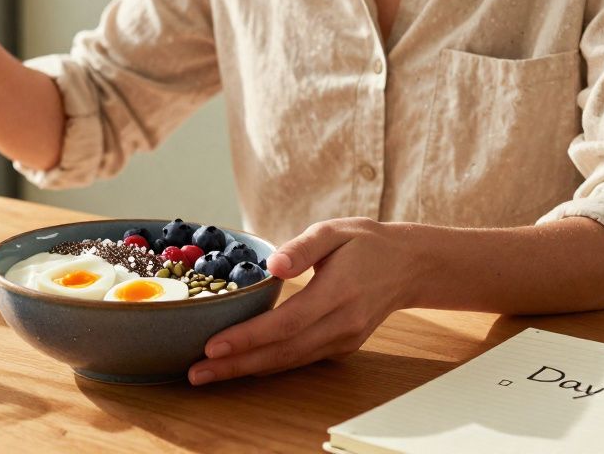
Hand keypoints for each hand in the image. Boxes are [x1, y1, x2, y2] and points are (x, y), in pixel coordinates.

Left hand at [187, 218, 417, 384]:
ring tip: (207, 374)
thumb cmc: (366, 243)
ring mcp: (344, 339)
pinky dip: (268, 364)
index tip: (213, 346)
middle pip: (283, 352)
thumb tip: (274, 265)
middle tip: (196, 372)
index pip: (288, 322)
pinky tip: (239, 365)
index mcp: (338, 292)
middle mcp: (342, 323)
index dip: (249, 337)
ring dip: (247, 370)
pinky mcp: (341, 346)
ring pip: (290, 361)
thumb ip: (303, 247)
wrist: (407, 266)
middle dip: (237, 365)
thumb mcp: (334, 231)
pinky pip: (300, 359)